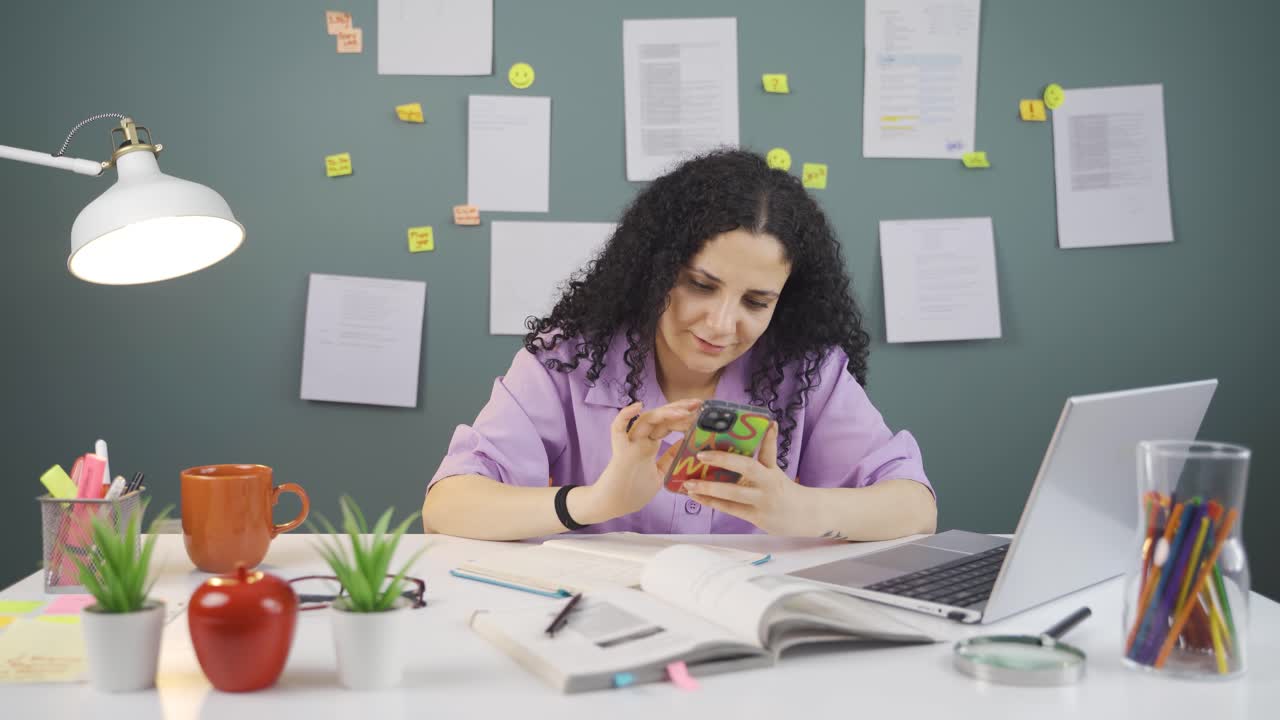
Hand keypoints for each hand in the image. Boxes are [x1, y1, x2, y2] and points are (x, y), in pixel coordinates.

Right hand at [580, 399, 700, 521]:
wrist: (614, 507)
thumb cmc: (634, 492)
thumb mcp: (660, 473)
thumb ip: (670, 459)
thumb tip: (686, 444)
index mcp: (649, 445)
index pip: (667, 425)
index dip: (682, 417)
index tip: (699, 413)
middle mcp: (639, 440)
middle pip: (659, 418)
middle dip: (678, 408)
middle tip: (698, 404)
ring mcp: (629, 444)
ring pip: (646, 420)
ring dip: (665, 412)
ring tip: (685, 410)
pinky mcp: (620, 451)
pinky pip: (617, 429)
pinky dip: (624, 416)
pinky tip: (637, 407)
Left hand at [682, 423, 811, 534]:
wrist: (805, 517)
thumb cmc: (784, 490)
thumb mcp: (776, 469)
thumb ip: (767, 450)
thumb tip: (769, 424)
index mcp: (772, 469)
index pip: (767, 450)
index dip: (764, 437)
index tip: (759, 424)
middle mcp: (768, 483)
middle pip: (747, 468)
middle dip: (722, 460)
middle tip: (700, 455)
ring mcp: (761, 501)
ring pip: (733, 493)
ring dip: (709, 488)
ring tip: (688, 483)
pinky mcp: (755, 517)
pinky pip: (730, 509)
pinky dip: (712, 502)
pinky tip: (696, 497)